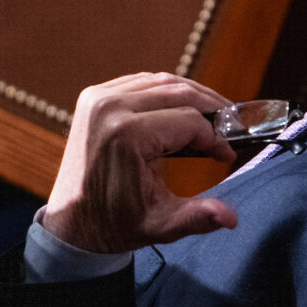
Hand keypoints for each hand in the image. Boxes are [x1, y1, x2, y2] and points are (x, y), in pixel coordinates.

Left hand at [45, 73, 238, 252]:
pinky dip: (167, 91)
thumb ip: (197, 218)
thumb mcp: (159, 225)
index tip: (228, 155)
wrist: (72, 222)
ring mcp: (97, 98)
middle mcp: (109, 108)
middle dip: (212, 109)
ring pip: (162, 82)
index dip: (215, 138)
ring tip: (216, 116)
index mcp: (125, 135)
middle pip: (179, 93)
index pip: (189, 121)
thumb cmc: (115, 225)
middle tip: (233, 126)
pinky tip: (185, 107)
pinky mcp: (93, 97)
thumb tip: (231, 218)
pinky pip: (141, 82)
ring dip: (193, 95)